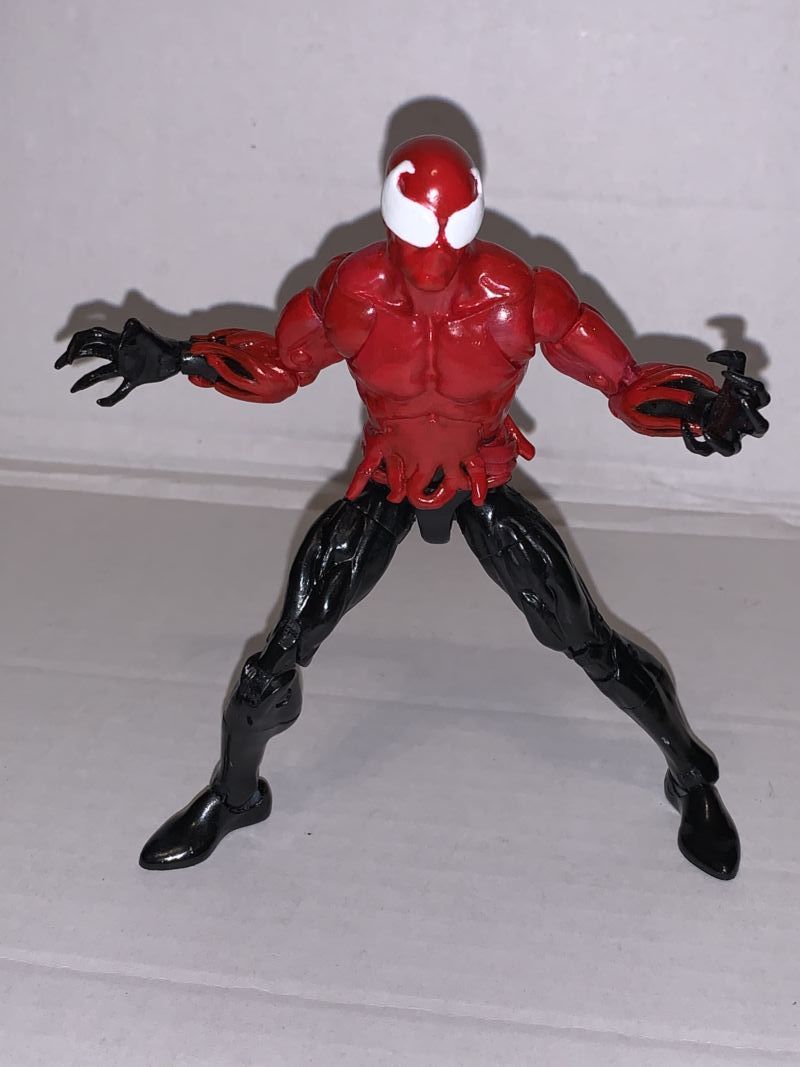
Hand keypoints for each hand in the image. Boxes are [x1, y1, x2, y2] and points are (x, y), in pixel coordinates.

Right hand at [55, 318, 187, 405]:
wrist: (177, 356)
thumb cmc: (160, 342)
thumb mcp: (145, 331)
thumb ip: (133, 329)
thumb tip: (123, 333)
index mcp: (116, 341)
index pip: (89, 337)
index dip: (75, 344)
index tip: (68, 357)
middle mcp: (117, 353)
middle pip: (89, 352)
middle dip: (71, 356)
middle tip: (58, 365)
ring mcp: (125, 366)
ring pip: (100, 374)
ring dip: (85, 381)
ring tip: (72, 389)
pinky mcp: (135, 378)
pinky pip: (120, 391)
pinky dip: (110, 398)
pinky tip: (100, 403)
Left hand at [682, 350, 769, 456]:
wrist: (716, 413)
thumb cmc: (728, 396)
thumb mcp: (733, 375)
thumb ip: (732, 359)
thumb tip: (711, 357)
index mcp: (753, 407)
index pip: (760, 396)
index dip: (748, 384)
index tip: (726, 374)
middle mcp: (745, 425)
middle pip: (761, 427)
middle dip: (753, 415)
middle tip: (741, 399)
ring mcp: (731, 438)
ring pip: (734, 449)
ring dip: (723, 443)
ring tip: (707, 430)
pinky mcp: (714, 446)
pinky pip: (706, 451)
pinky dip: (694, 442)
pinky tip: (684, 426)